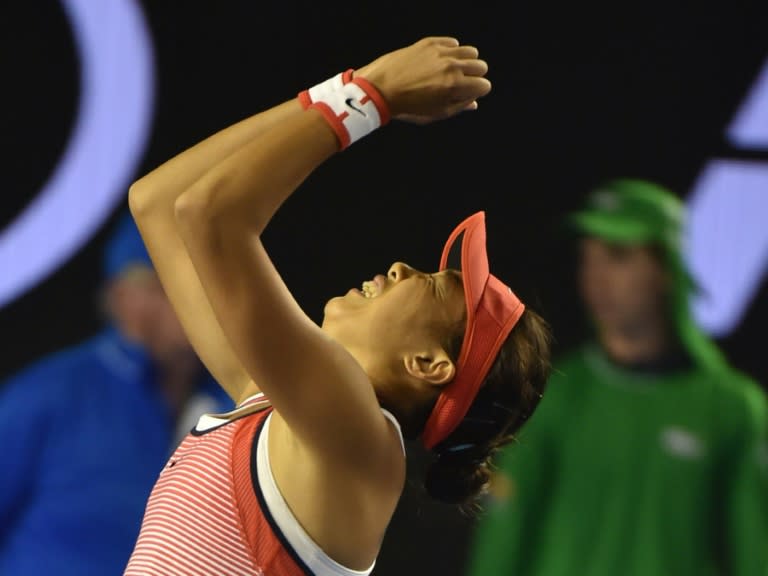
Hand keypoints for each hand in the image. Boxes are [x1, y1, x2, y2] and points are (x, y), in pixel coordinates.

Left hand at [355, 36, 491, 123]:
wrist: (379, 89)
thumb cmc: (406, 106)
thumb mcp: (435, 114)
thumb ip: (458, 107)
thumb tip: (473, 103)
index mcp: (454, 86)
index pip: (484, 85)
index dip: (477, 92)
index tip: (467, 94)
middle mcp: (451, 66)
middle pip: (481, 66)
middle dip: (474, 76)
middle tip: (460, 83)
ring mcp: (440, 52)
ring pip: (470, 51)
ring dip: (465, 61)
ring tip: (452, 70)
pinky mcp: (429, 43)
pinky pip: (452, 42)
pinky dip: (451, 50)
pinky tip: (440, 60)